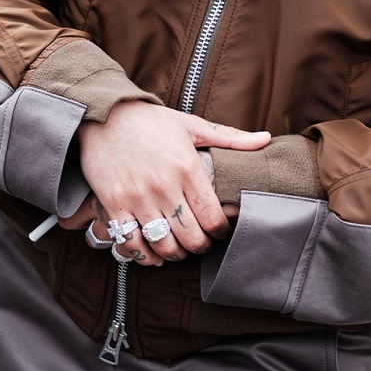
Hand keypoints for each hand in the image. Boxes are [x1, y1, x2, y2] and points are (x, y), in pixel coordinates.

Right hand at [75, 103, 268, 266]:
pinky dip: (143, 256)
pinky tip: (151, 254)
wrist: (104, 114)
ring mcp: (138, 197)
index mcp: (187, 168)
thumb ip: (231, 138)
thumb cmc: (151, 120)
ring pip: (163, 245)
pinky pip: (131, 242)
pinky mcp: (114, 204)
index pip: (213, 217)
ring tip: (178, 249)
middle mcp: (164, 186)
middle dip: (200, 247)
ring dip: (174, 254)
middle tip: (200, 243)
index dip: (220, 232)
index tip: (219, 231)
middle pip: (191, 237)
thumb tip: (266, 139)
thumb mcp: (193, 125)